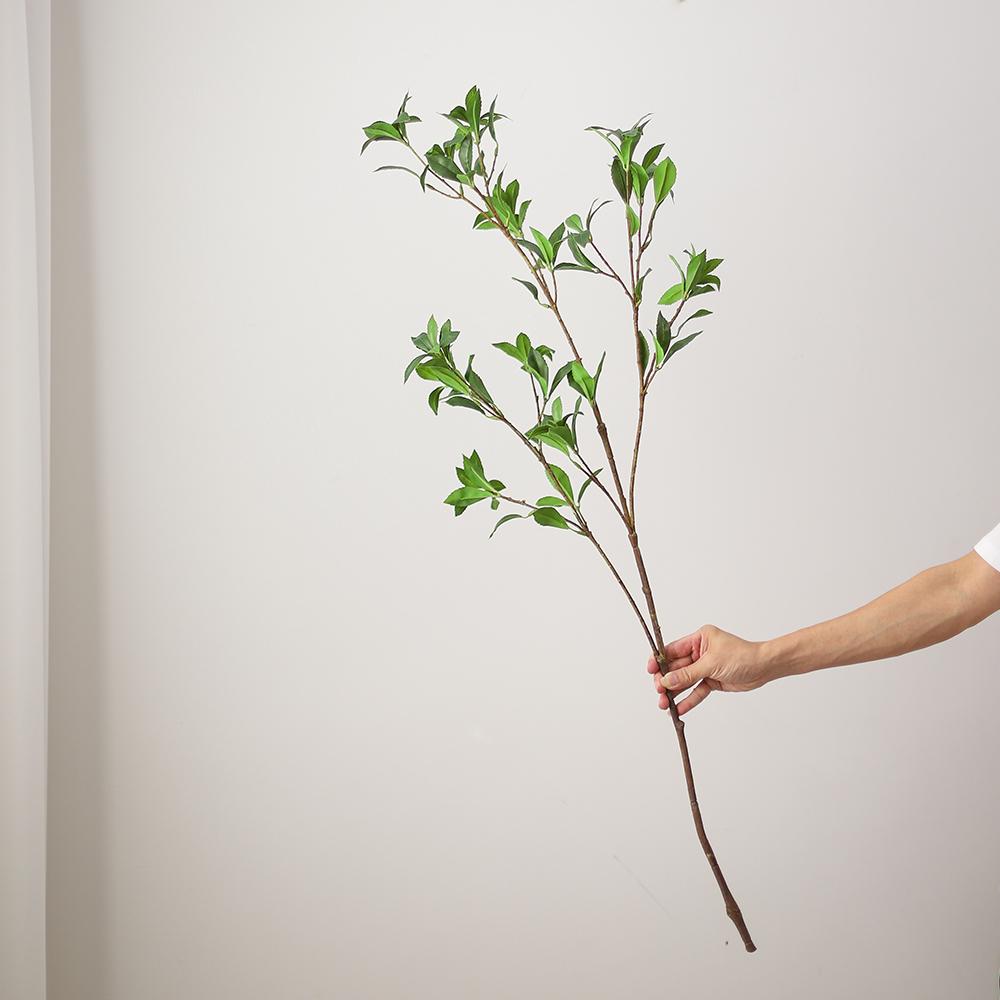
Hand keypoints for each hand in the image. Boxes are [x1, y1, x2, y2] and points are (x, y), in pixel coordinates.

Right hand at [646, 625, 773, 714]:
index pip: (672, 650)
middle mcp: (699, 652)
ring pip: (684, 681)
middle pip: (676, 668)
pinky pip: (696, 691)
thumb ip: (688, 674)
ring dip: (674, 692)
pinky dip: (689, 700)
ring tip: (664, 704)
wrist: (764, 668)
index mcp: (698, 639)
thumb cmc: (742, 656)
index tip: (650, 671)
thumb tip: (667, 680)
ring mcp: (705, 667)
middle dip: (666, 680)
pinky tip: (679, 708)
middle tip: (659, 692)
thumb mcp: (712, 663)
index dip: (659, 660)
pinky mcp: (712, 681)